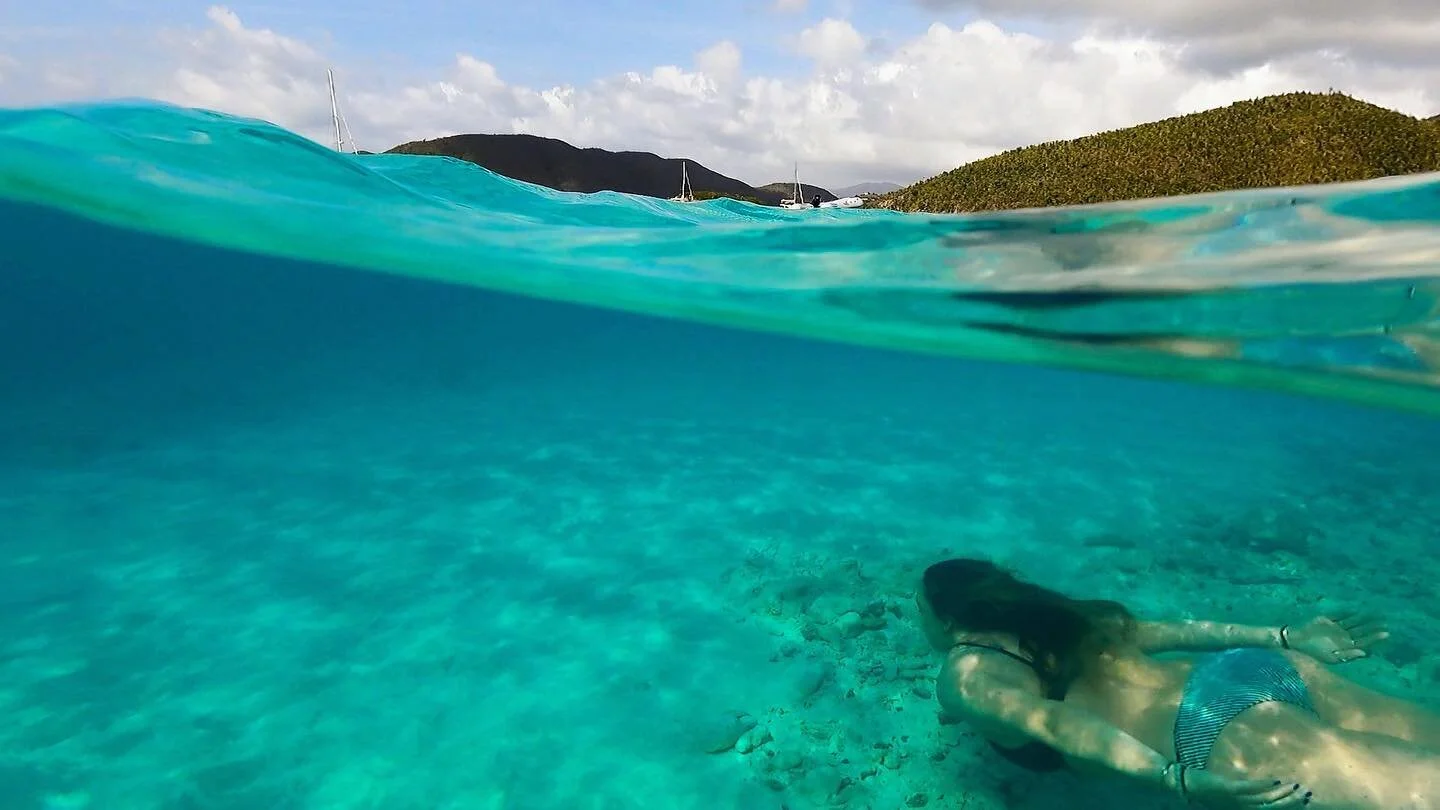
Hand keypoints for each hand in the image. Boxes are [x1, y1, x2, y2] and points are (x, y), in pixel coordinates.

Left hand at [1183, 770, 1310, 807]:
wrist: (1181, 785)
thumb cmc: (1204, 790)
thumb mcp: (1228, 794)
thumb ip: (1245, 793)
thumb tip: (1264, 786)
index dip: (1289, 808)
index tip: (1304, 800)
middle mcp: (1240, 809)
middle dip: (1291, 803)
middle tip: (1308, 795)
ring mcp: (1234, 800)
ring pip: (1264, 802)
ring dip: (1283, 795)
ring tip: (1297, 787)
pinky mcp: (1226, 789)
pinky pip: (1248, 789)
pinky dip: (1264, 785)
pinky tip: (1277, 779)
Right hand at [1285, 613, 1388, 663]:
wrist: (1294, 642)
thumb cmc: (1313, 652)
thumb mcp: (1331, 657)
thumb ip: (1348, 655)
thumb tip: (1366, 653)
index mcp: (1345, 647)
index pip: (1363, 641)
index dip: (1374, 637)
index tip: (1386, 633)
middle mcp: (1343, 638)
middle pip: (1361, 631)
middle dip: (1372, 627)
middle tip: (1386, 622)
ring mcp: (1335, 629)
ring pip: (1353, 623)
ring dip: (1363, 619)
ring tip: (1376, 615)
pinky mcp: (1327, 621)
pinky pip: (1340, 616)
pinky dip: (1348, 613)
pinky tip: (1357, 610)